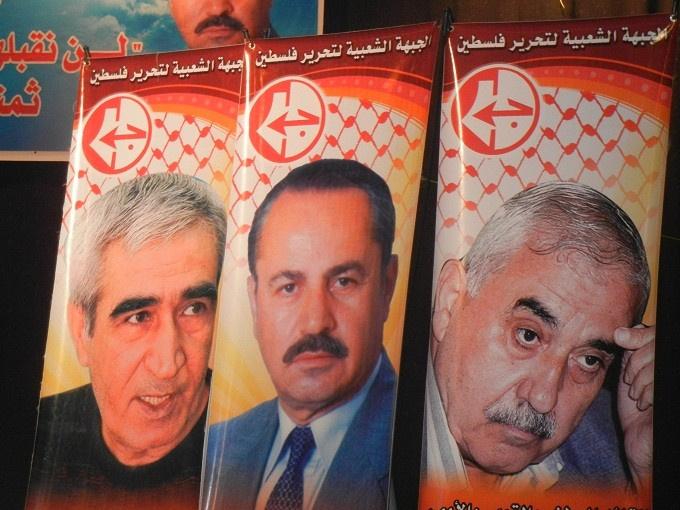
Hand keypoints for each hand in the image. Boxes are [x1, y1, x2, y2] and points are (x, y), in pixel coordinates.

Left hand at [614, 324, 653, 492]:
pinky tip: (643, 403)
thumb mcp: (630, 373)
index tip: (620, 337)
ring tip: (637, 394)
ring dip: (639, 379)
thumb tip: (623, 331)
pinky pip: (657, 384)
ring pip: (655, 364)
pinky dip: (647, 392)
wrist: (639, 441)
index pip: (654, 334)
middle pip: (654, 346)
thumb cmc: (636, 408)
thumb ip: (631, 351)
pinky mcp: (669, 399)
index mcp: (662, 360)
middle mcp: (669, 370)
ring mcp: (669, 385)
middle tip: (630, 379)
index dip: (638, 335)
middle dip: (635, 361)